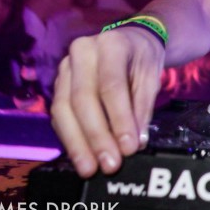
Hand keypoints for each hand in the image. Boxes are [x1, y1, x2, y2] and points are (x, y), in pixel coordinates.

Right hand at [51, 26, 163, 177]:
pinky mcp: (58, 85)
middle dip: (96, 136)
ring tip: (90, 168)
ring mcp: (65, 68)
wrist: (130, 41)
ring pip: (63, 109)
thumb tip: (135, 143)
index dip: (118, 119)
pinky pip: (59, 114)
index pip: (111, 85)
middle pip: (82, 99)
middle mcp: (81, 52)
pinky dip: (70, 137)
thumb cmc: (142, 59)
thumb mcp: (151, 77)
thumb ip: (143, 107)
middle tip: (110, 164)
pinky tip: (81, 156)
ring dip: (77, 143)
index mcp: (111, 45)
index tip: (128, 147)